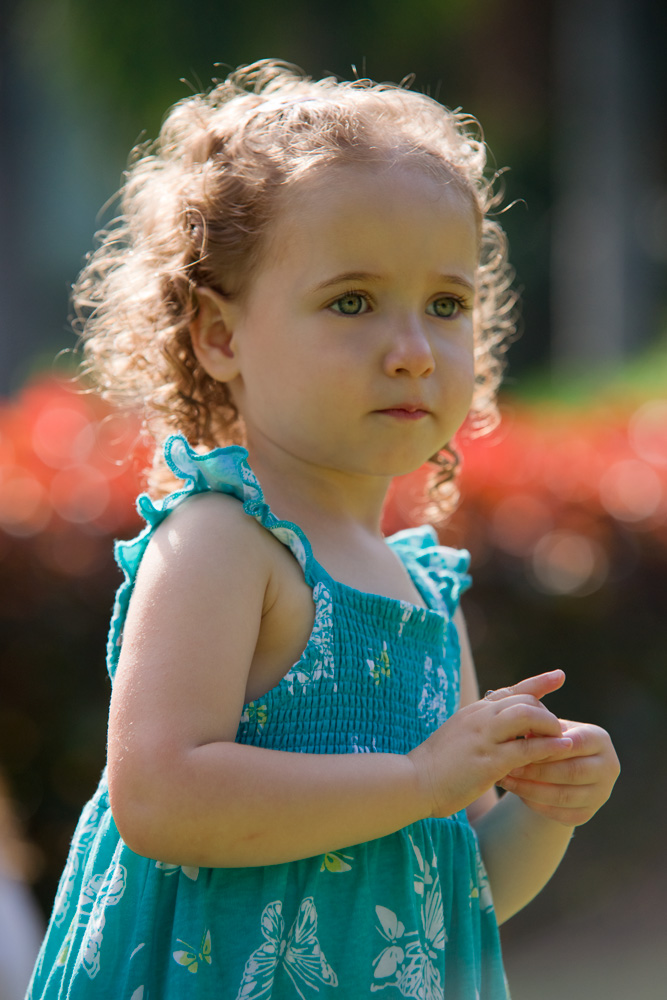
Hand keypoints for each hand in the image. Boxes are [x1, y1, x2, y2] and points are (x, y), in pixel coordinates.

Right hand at [409, 670, 575, 818]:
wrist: (414, 780)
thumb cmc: (436, 764)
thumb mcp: (458, 735)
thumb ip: (479, 727)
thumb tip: (500, 727)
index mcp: (474, 711)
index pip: (511, 690)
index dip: (538, 683)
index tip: (559, 676)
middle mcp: (481, 718)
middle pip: (525, 700)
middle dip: (546, 714)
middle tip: (555, 732)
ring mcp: (485, 737)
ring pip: (528, 716)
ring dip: (550, 726)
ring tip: (561, 740)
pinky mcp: (489, 761)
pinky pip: (527, 749)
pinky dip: (548, 748)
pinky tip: (561, 751)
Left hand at [496, 720, 619, 826]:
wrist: (563, 769)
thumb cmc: (554, 742)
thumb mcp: (552, 730)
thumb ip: (543, 728)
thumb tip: (525, 727)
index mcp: (600, 740)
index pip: (577, 743)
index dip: (550, 747)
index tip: (523, 746)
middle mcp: (608, 767)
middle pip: (572, 772)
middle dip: (538, 770)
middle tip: (511, 767)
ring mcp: (600, 793)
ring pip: (564, 796)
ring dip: (532, 789)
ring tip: (509, 781)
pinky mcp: (587, 814)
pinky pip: (560, 813)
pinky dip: (537, 805)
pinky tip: (519, 794)